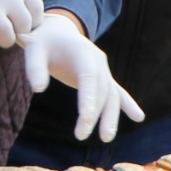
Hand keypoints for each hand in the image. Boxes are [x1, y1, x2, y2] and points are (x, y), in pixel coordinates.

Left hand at [21, 10, 146, 143]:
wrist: (57, 31)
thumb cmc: (42, 42)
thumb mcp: (33, 49)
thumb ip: (34, 68)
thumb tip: (39, 90)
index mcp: (83, 52)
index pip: (88, 77)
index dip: (89, 97)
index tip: (86, 117)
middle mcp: (98, 61)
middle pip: (100, 91)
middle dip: (93, 114)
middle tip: (80, 135)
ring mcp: (103, 70)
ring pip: (111, 95)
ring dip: (110, 116)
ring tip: (106, 138)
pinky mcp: (102, 77)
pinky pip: (117, 92)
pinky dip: (127, 104)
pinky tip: (138, 117)